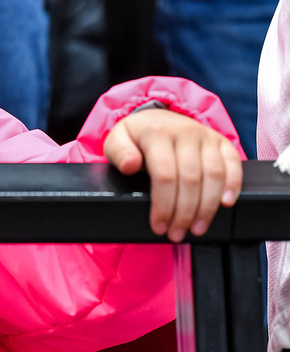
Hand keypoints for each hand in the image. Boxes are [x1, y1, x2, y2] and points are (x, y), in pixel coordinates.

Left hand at [104, 109, 242, 241]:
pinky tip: (225, 204)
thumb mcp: (117, 140)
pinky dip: (233, 185)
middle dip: (184, 213)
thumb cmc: (137, 136)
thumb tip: (130, 165)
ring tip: (197, 228)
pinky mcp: (221, 142)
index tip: (159, 226)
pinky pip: (233, 163)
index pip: (164, 175)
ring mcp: (206, 136)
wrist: (157, 117)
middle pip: (190, 179)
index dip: (163, 205)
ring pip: (214, 175)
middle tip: (177, 234)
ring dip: (207, 207)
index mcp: (157, 133)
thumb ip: (119, 152)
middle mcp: (185, 133)